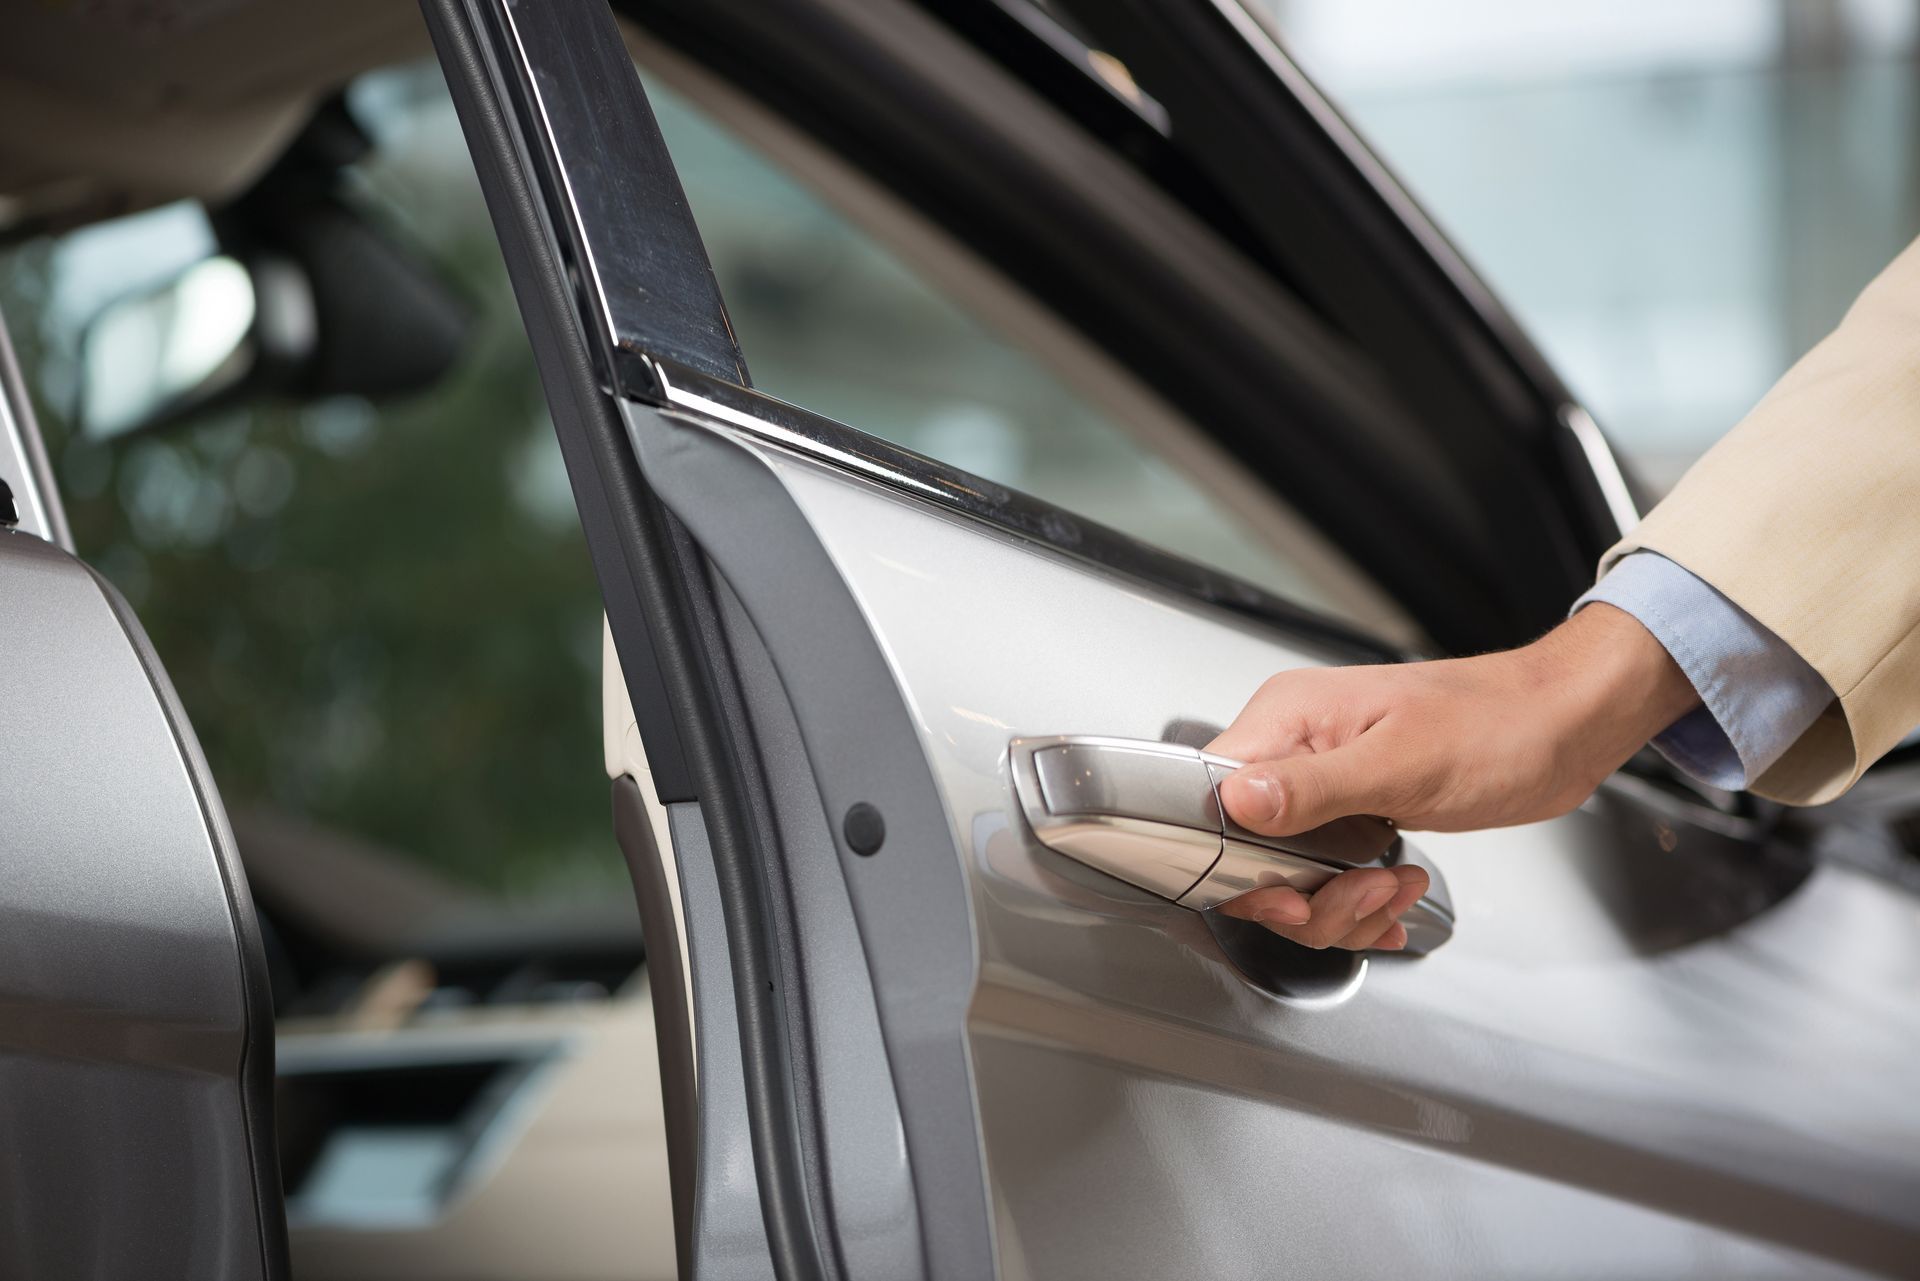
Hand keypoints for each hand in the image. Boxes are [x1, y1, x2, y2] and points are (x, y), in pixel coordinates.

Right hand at [1207, 604, 1696, 948]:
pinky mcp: (1353, 811)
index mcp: (1289, 718)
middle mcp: (1296, 748)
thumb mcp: (1402, 762)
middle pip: (1247, 851)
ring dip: (1342, 904)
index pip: (1210, 796)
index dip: (1235, 861)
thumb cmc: (1498, 725)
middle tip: (1359, 896)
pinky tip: (1393, 898)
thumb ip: (1311, 787)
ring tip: (1393, 887)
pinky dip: (1358, 901)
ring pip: (1288, 875)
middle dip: (1305, 896)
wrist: (1563, 726)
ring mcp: (1324, 782)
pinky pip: (1325, 873)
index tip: (1286, 895)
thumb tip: (1234, 802)